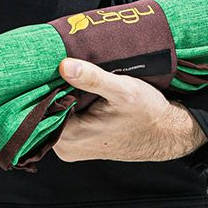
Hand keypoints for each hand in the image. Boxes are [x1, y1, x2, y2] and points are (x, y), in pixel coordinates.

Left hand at [51, 57, 207, 162]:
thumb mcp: (122, 90)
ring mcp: (71, 146)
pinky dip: (68, 101)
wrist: (166, 133)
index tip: (45, 62)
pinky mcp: (79, 141)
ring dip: (60, 93)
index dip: (42, 83)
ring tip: (68, 70)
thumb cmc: (147, 113)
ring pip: (54, 113)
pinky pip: (64, 118)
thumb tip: (64, 65)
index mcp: (70, 138)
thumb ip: (92, 78)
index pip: (40, 107)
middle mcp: (66, 147)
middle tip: (57, 60)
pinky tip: (76, 86)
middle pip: (45, 110)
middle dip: (51, 86)